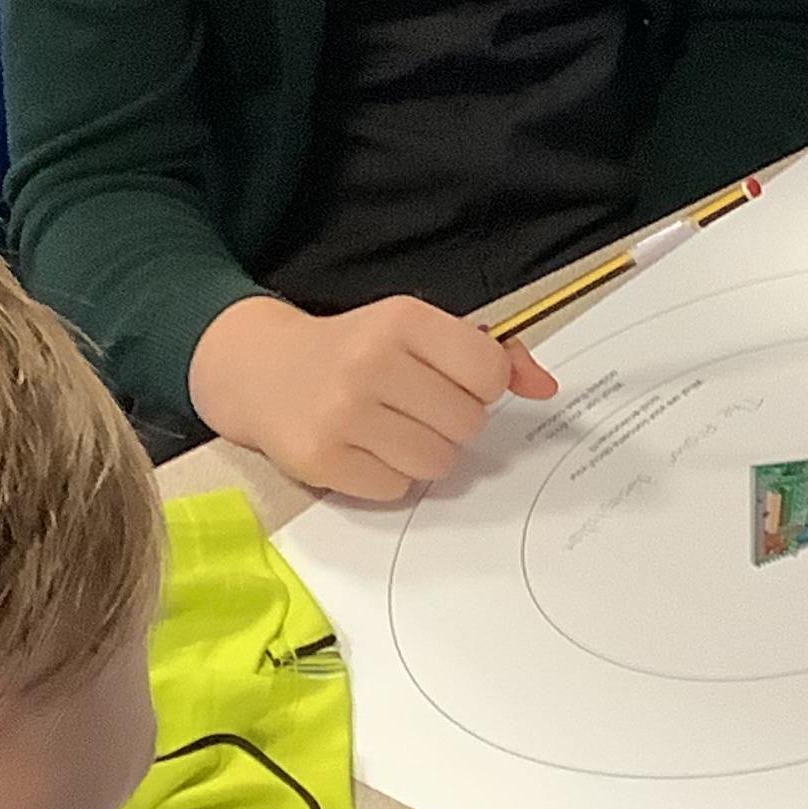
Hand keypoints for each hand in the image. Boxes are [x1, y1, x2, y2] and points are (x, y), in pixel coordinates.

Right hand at [188, 294, 557, 502]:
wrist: (260, 370)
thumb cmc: (355, 348)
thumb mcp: (416, 330)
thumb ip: (489, 351)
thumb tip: (546, 388)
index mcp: (402, 319)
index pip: (488, 371)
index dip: (483, 384)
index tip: (457, 380)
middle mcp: (372, 363)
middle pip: (468, 424)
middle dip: (453, 422)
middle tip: (418, 407)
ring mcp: (343, 415)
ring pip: (437, 463)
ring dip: (425, 453)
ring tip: (392, 428)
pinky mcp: (321, 460)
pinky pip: (396, 489)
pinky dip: (390, 476)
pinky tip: (365, 448)